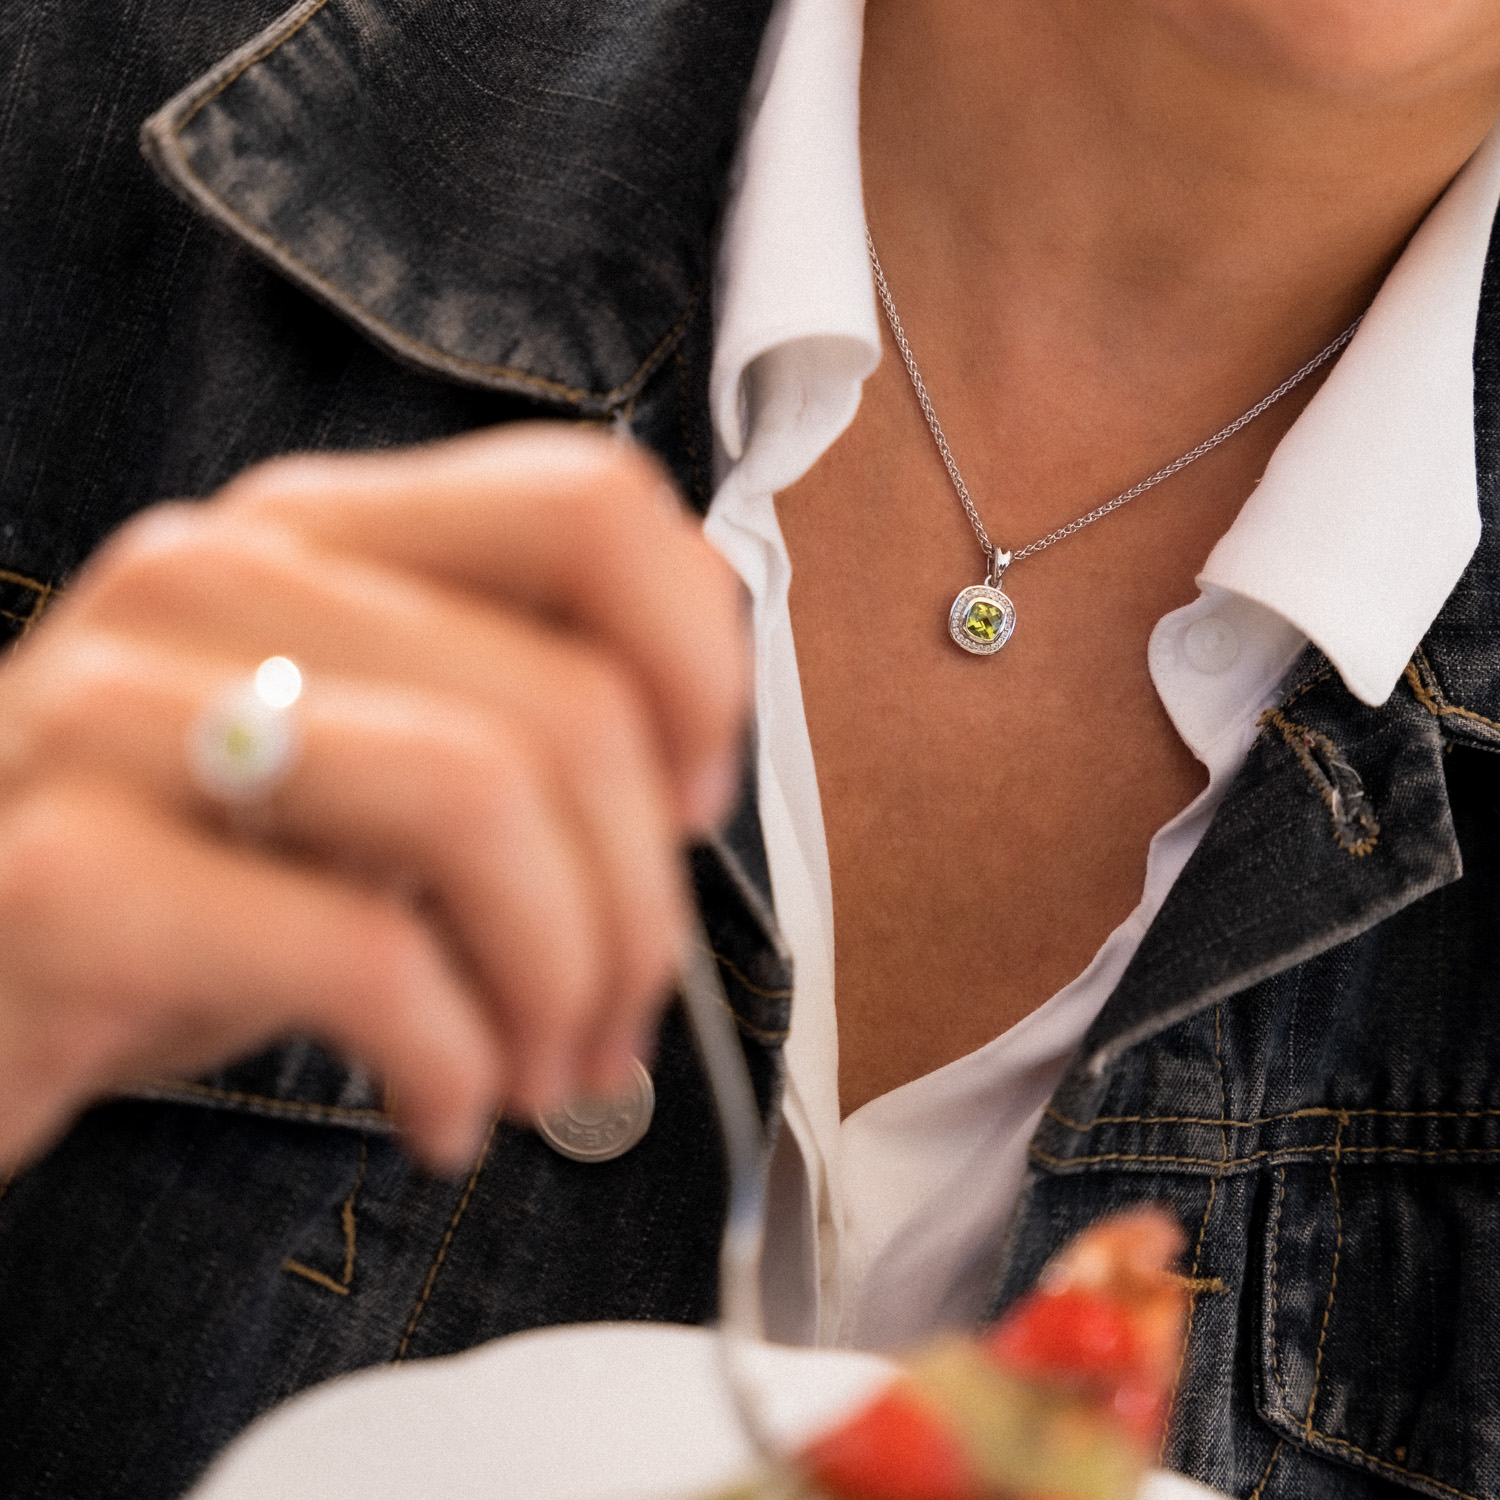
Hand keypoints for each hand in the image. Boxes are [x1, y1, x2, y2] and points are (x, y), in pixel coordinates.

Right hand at [0, 424, 748, 1172]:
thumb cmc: (180, 883)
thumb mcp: (359, 774)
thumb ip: (506, 728)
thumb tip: (687, 778)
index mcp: (319, 533)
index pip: (586, 502)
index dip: (697, 661)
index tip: (693, 801)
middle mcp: (221, 578)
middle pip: (569, 701)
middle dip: (645, 903)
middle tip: (622, 1015)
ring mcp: (122, 709)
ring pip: (482, 802)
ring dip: (563, 979)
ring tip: (545, 1070)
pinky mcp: (64, 871)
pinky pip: (364, 956)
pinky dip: (456, 1062)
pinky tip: (446, 1111)